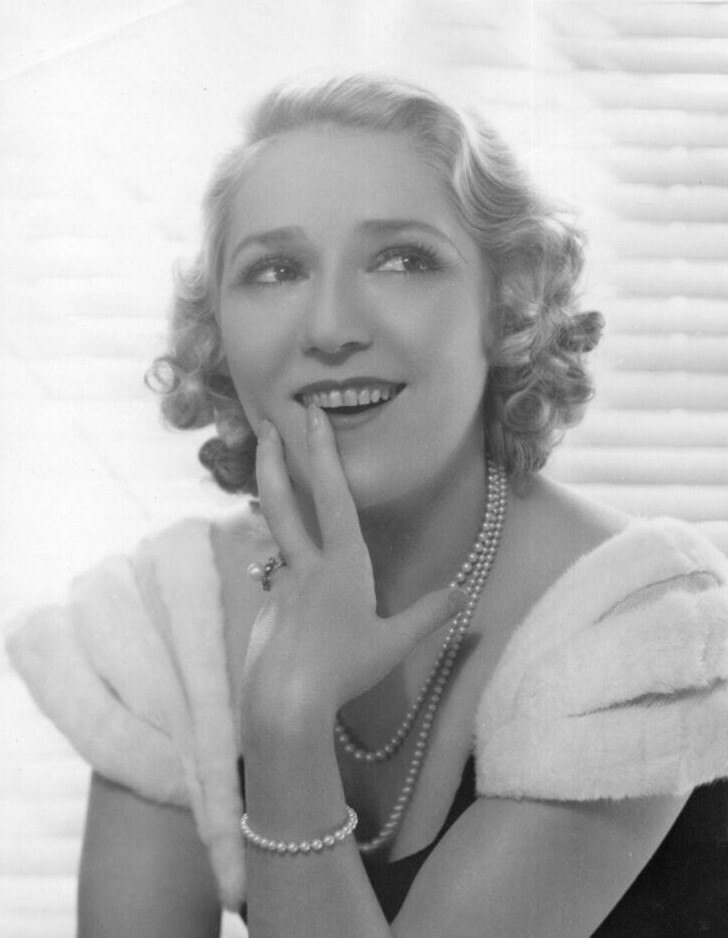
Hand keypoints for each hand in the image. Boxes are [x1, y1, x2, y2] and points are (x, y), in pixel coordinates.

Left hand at [240, 406, 466, 740]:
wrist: (285, 703)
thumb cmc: (345, 670)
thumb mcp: (393, 643)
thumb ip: (429, 615)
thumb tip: (464, 593)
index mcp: (342, 564)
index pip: (332, 495)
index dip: (322, 452)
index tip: (311, 416)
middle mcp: (306, 565)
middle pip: (282, 501)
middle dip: (273, 459)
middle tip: (264, 425)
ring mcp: (280, 586)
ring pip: (276, 541)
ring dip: (273, 508)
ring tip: (274, 494)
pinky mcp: (266, 610)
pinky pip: (279, 585)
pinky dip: (288, 580)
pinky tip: (300, 610)